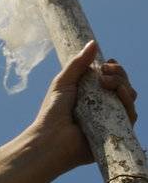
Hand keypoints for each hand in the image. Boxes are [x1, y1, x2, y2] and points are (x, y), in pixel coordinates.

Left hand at [27, 39, 138, 175]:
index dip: (115, 69)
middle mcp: (104, 107)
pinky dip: (128, 104)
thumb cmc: (52, 112)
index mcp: (93, 94)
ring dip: (124, 86)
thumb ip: (78, 64)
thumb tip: (93, 43)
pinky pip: (130, 117)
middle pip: (124, 86)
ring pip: (129, 99)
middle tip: (104, 73)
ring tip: (107, 83)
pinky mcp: (116, 133)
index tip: (107, 63)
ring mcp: (111, 120)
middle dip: (119, 75)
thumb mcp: (63, 82)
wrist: (51, 139)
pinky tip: (120, 95)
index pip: (113, 78)